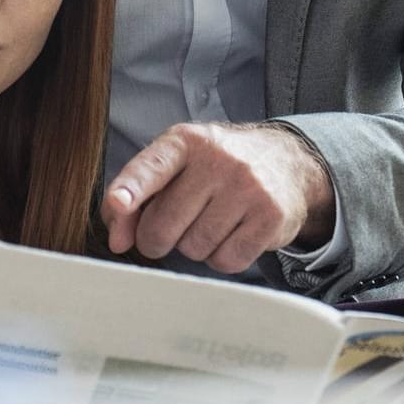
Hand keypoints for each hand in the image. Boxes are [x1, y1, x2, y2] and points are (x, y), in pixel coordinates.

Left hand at [102, 122, 335, 272]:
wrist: (284, 162)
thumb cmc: (214, 169)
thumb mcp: (175, 167)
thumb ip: (136, 199)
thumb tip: (118, 241)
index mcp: (184, 141)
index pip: (151, 167)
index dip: (130, 188)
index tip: (118, 203)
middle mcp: (217, 159)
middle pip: (163, 225)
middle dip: (157, 238)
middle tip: (172, 227)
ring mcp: (247, 187)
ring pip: (194, 248)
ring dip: (194, 246)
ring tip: (211, 221)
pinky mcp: (271, 216)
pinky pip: (226, 261)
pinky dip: (222, 258)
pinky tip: (232, 234)